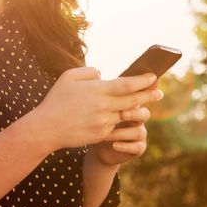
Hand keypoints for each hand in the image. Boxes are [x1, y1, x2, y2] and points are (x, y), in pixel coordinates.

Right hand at [34, 68, 160, 151]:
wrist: (47, 129)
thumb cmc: (56, 100)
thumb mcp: (68, 76)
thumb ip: (88, 71)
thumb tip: (102, 75)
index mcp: (97, 90)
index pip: (127, 84)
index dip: (143, 80)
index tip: (153, 76)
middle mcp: (104, 107)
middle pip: (133, 100)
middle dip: (149, 95)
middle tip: (160, 92)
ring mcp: (104, 123)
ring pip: (128, 115)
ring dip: (139, 110)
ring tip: (146, 106)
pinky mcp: (101, 135)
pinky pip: (117, 127)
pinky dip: (124, 122)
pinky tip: (129, 118)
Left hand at [90, 103, 153, 166]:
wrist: (100, 146)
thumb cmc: (98, 123)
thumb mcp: (100, 112)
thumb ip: (105, 102)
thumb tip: (98, 84)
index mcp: (131, 107)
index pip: (138, 99)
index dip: (135, 97)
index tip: (122, 97)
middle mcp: (138, 119)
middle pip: (145, 114)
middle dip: (134, 114)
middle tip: (121, 114)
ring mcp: (140, 134)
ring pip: (139, 132)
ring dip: (122, 133)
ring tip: (106, 135)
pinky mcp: (139, 148)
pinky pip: (137, 147)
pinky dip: (125, 146)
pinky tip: (114, 145)